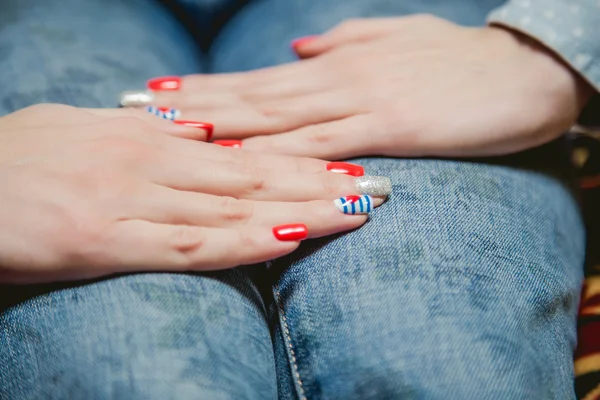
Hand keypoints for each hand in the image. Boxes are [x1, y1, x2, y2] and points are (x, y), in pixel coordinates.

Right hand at [0, 104, 389, 283]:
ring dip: (300, 207)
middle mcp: (147, 161)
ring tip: (355, 209)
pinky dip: (244, 241)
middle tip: (376, 183)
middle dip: (320, 179)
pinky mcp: (102, 238)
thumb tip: (190, 143)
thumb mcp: (87, 134)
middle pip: (253, 173)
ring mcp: (128, 197)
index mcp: (146, 136)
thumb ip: (144, 145)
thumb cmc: (17, 160)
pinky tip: (288, 240)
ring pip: (234, 205)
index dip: (300, 156)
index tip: (347, 162)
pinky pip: (189, 243)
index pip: (241, 149)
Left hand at [138, 15, 592, 158]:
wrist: (526, 71)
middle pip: (251, 97)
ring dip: (221, 126)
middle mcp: (336, 80)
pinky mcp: (392, 127)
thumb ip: (341, 43)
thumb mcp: (395, 41)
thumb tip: (296, 50)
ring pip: (278, 119)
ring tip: (170, 131)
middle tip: (136, 112)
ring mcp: (361, 102)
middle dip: (191, 106)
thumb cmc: (460, 61)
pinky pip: (326, 146)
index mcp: (334, 66)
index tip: (154, 96)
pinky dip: (281, 157)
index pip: (254, 81)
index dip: (202, 88)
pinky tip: (245, 165)